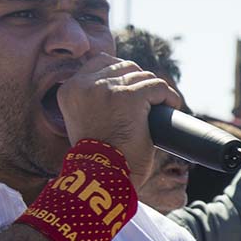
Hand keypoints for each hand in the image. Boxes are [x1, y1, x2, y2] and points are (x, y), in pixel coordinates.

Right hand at [57, 53, 183, 186]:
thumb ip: (92, 99)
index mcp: (69, 90)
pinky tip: (171, 107)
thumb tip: (119, 79)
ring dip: (155, 92)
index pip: (100, 61)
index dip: (122, 74)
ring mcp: (107, 89)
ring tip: (159, 108)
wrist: (102, 179)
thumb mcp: (83, 121)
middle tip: (148, 104)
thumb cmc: (97, 159)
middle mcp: (84, 85)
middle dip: (139, 83)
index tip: (133, 92)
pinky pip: (158, 87)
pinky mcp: (130, 97)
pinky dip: (169, 97)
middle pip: (124, 66)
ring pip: (143, 76)